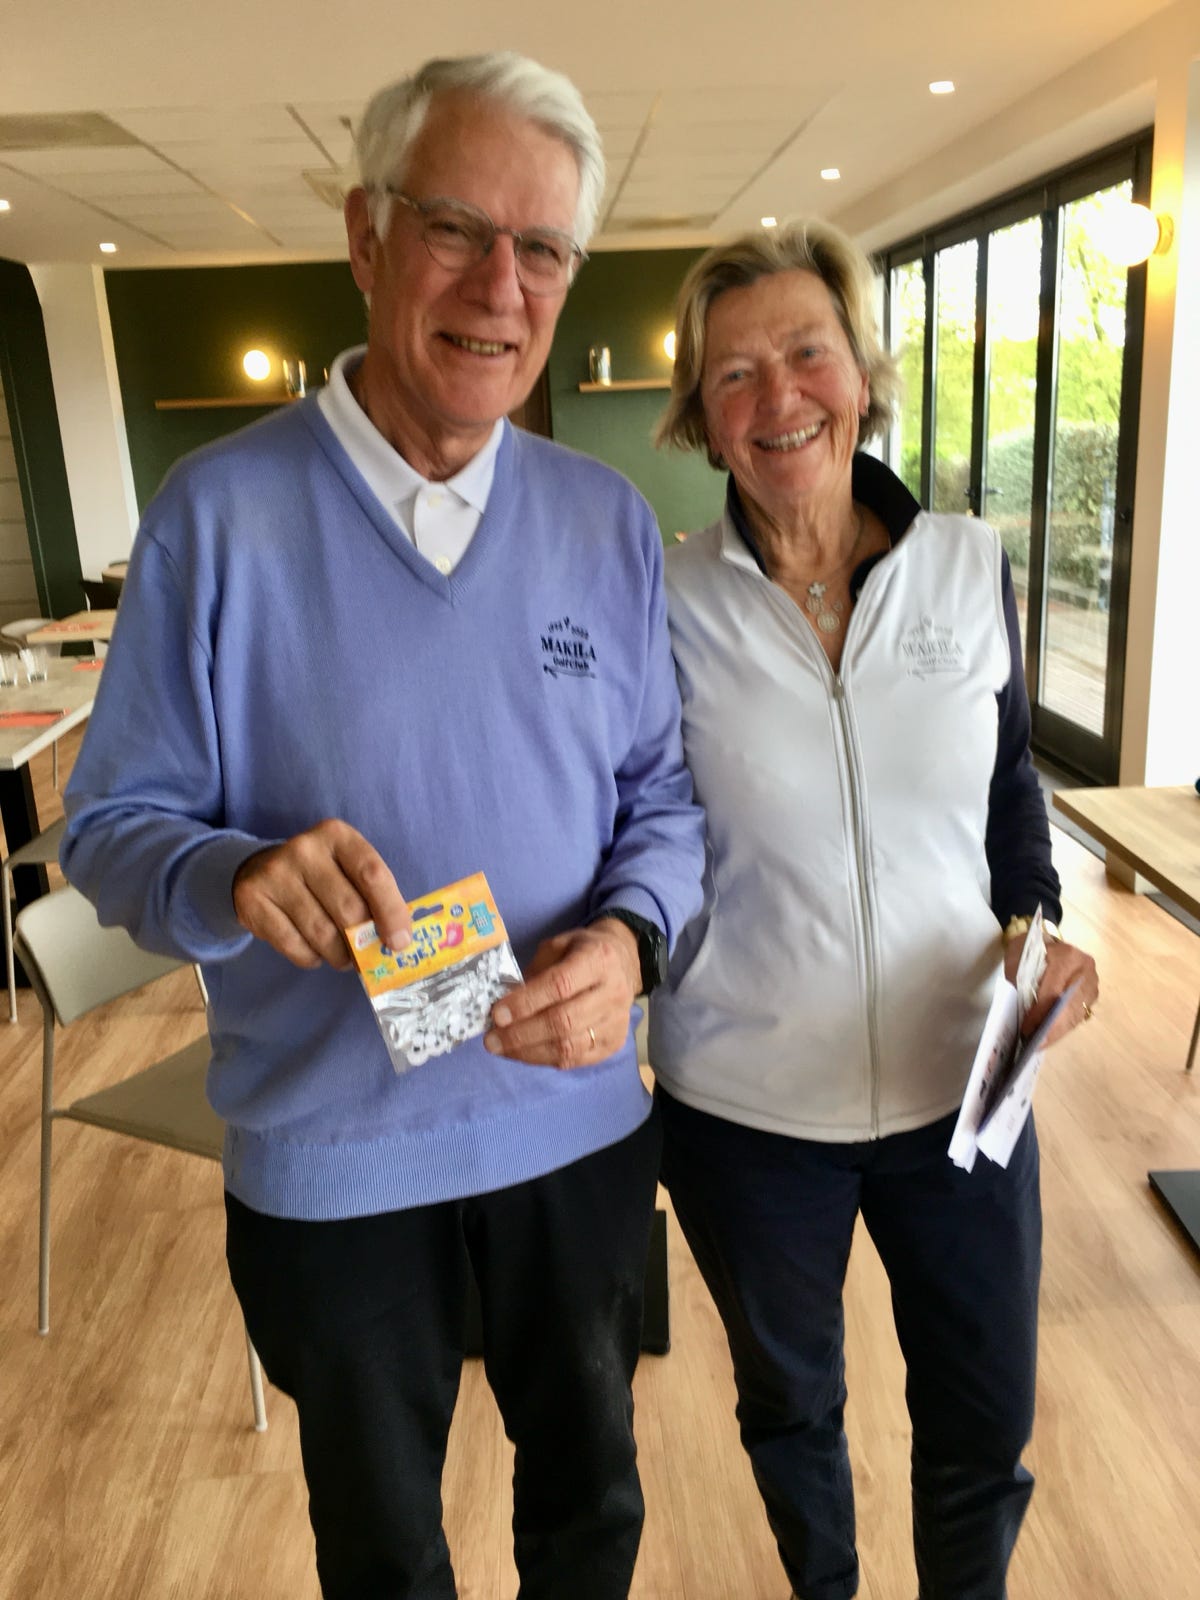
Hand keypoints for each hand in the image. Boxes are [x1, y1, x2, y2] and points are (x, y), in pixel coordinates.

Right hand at [232, 818, 411, 970]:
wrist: (259, 871)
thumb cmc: (320, 874)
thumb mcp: (348, 870)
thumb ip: (372, 896)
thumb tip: (397, 940)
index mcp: (337, 835)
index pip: (372, 874)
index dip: (391, 911)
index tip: (399, 942)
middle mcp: (305, 849)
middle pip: (348, 908)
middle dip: (363, 941)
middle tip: (366, 955)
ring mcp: (275, 873)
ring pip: (321, 933)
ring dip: (339, 955)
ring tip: (343, 957)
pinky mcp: (253, 900)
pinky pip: (294, 946)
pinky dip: (312, 958)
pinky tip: (315, 952)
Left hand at [483, 918, 640, 1067]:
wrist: (624, 962)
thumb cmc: (582, 952)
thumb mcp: (557, 946)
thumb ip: (534, 973)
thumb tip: (504, 1005)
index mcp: (598, 959)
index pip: (560, 985)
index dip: (525, 1002)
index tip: (496, 1014)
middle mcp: (613, 992)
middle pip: (563, 1021)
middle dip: (521, 1034)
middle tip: (491, 1040)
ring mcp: (617, 1021)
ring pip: (568, 1047)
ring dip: (528, 1052)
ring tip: (501, 1049)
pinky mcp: (614, 1043)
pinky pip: (575, 1059)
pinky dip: (545, 1059)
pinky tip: (524, 1053)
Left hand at [1004, 931, 1098, 1044]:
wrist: (1046, 943)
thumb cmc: (1029, 951)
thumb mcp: (1017, 957)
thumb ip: (1018, 980)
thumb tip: (1021, 1011)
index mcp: (1066, 955)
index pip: (1053, 989)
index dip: (1039, 1012)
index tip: (1026, 1029)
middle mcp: (1085, 968)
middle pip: (1069, 1005)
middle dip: (1052, 1028)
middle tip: (1036, 1044)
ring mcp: (1092, 982)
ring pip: (1076, 1013)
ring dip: (1058, 1031)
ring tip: (1041, 1044)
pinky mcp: (1092, 994)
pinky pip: (1078, 1014)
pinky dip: (1063, 1027)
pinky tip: (1051, 1036)